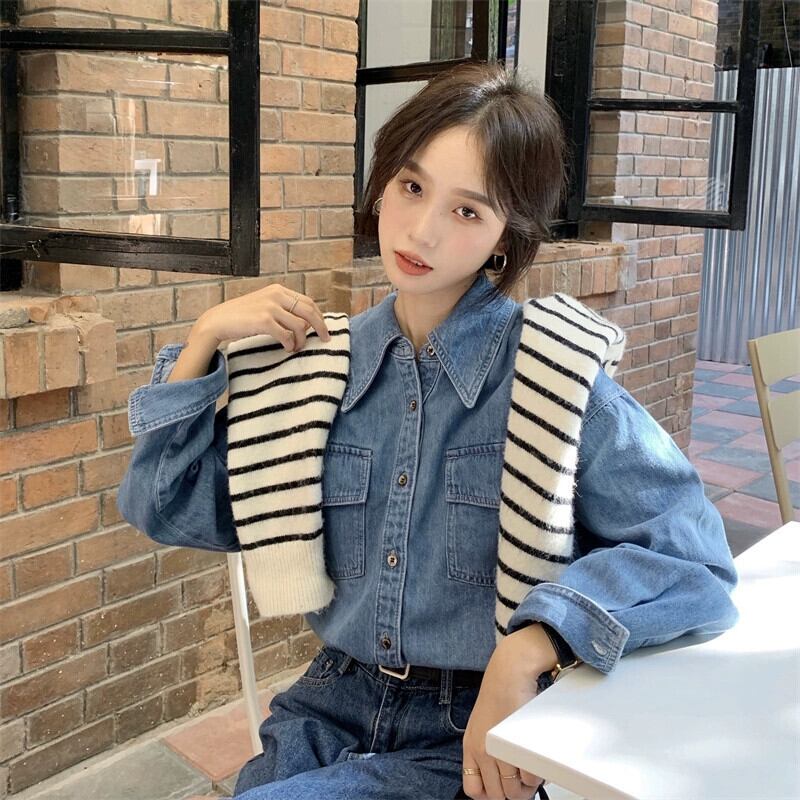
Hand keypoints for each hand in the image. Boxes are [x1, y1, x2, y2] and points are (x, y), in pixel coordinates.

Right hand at [194, 284, 330, 353]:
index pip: (308, 302)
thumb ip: (283, 310)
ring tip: (296, 347)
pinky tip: (288, 348)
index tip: (324, 329)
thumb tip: (306, 324)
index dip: (319, 317)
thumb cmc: (242, 317)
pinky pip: (287, 335)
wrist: (218, 320)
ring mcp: (270, 307)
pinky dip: (290, 344)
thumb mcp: (264, 305)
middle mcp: (276, 295)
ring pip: (300, 325)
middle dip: (320, 327)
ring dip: (302, 340)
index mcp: (278, 290)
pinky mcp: (263, 320)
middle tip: (325, 340)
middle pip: (309, 311)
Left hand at [461, 624, 556, 799]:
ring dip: (527, 786)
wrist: (510, 673)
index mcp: (471, 748)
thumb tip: (506, 778)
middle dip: (514, 793)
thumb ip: (489, 751)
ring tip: (533, 771)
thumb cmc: (502, 694)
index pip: (473, 790)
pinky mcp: (514, 745)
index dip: (491, 794)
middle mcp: (481, 751)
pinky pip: (528, 777)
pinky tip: (537, 762)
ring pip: (514, 791)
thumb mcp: (485, 726)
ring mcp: (496, 750)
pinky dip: (537, 775)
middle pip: (498, 795)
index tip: (503, 790)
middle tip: (525, 784)